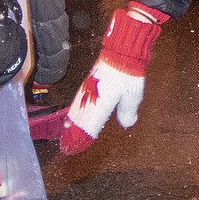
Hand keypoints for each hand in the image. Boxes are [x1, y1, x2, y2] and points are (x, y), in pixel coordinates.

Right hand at [60, 1, 168, 153]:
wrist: (121, 50)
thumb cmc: (128, 73)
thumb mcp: (132, 96)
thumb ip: (128, 112)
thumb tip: (126, 123)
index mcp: (100, 105)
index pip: (88, 127)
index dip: (82, 139)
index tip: (74, 149)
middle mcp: (90, 99)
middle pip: (78, 121)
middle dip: (72, 134)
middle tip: (66, 146)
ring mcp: (87, 89)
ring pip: (75, 110)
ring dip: (71, 123)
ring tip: (65, 133)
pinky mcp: (88, 81)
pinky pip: (77, 100)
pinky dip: (73, 111)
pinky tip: (72, 112)